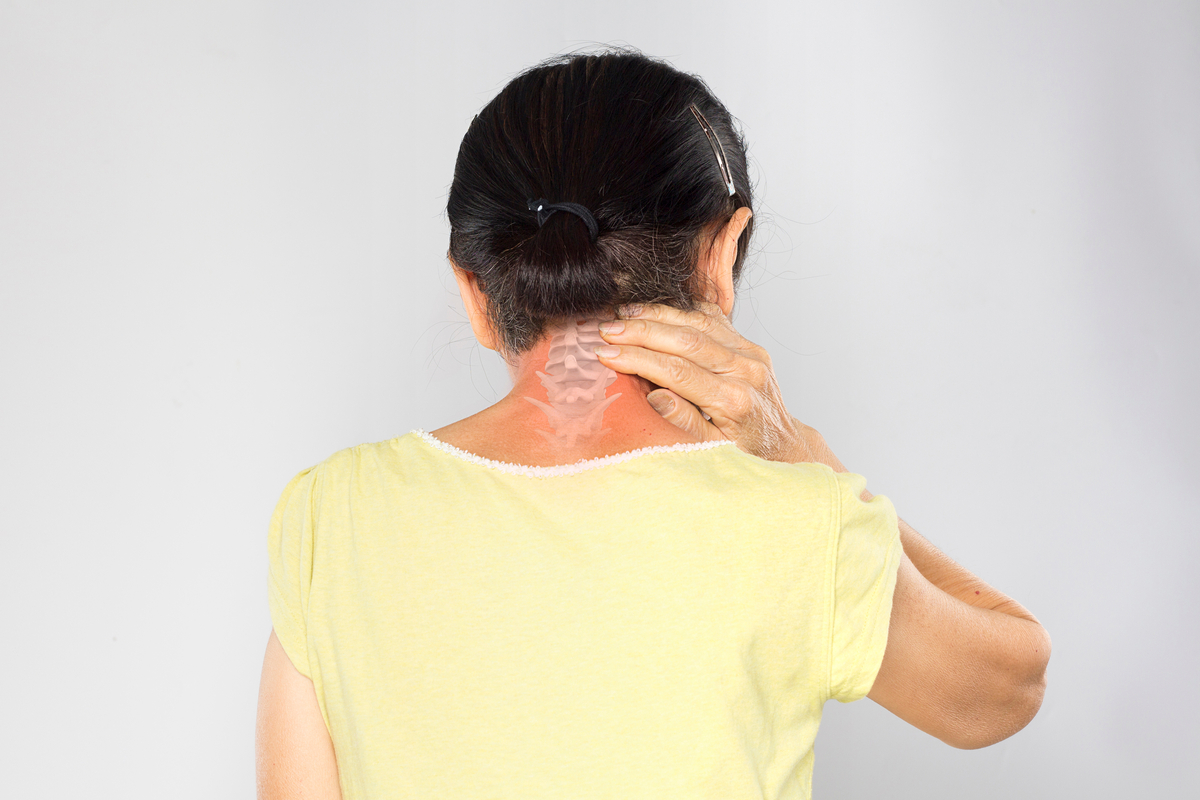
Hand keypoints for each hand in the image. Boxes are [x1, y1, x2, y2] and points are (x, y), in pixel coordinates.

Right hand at [595, 301, 818, 463]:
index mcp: (733, 401)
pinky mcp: (749, 345)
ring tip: (623, 314)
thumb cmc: (743, 450)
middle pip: (686, 341)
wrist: (782, 443)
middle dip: (641, 332)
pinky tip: (655, 310)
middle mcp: (745, 371)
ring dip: (657, 316)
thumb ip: (684, 423)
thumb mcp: (711, 450)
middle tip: (607, 330)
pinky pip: (713, 319)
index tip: (607, 353)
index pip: (677, 371)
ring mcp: (750, 354)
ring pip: (698, 323)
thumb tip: (655, 397)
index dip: (638, 359)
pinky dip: (682, 312)